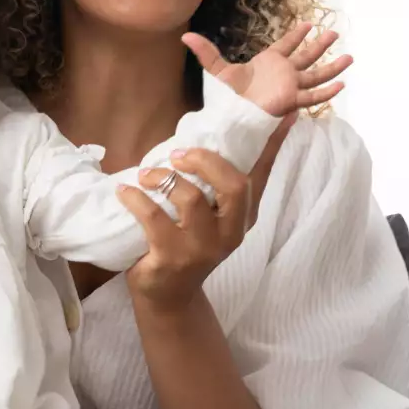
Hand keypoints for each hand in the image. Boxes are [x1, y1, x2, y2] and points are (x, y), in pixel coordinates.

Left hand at [116, 115, 293, 309]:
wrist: (168, 295)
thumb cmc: (187, 241)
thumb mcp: (209, 212)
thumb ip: (215, 179)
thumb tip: (222, 133)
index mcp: (244, 215)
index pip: (261, 174)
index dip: (272, 144)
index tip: (283, 113)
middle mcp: (230, 232)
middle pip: (233, 185)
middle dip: (204, 161)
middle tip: (178, 155)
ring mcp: (202, 248)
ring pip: (191, 199)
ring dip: (162, 178)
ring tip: (145, 175)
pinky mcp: (172, 258)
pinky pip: (152, 217)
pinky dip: (135, 198)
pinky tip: (125, 192)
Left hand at [182, 23, 351, 116]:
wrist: (231, 117)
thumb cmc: (225, 96)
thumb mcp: (216, 70)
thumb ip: (205, 52)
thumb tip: (184, 36)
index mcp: (269, 62)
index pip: (286, 45)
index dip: (296, 35)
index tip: (308, 24)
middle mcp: (283, 73)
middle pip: (306, 56)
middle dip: (320, 45)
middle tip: (335, 32)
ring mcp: (290, 86)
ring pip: (315, 74)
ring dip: (331, 66)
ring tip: (349, 57)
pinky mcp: (291, 100)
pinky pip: (312, 96)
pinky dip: (326, 92)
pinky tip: (341, 85)